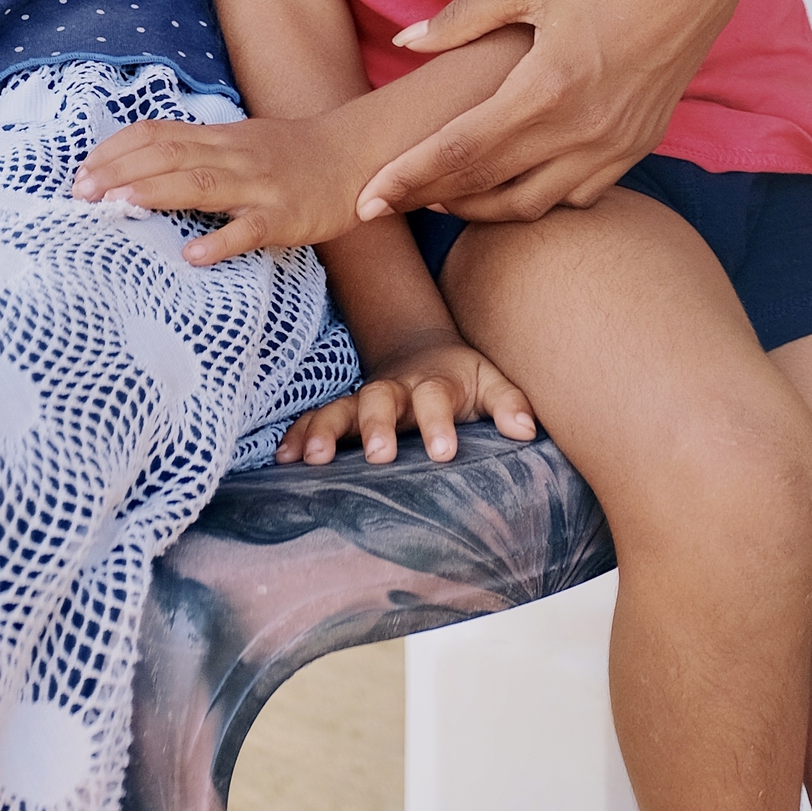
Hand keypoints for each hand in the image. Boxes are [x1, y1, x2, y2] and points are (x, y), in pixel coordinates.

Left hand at [73, 113, 365, 262]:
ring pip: (202, 184)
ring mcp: (260, 185)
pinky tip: (193, 256)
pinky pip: (251, 229)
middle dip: (121, 171)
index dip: (116, 149)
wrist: (354, 154)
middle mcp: (234, 154)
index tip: (82, 170)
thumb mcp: (238, 142)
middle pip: (169, 155)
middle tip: (80, 192)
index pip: (157, 134)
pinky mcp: (286, 216)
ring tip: (117, 206)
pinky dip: (221, 241)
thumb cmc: (289, 155)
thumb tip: (137, 167)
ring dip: (155, 193)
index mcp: (218, 137)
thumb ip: (195, 152)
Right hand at [277, 330, 536, 466]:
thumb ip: (508, 402)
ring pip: (339, 409)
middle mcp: (393, 390)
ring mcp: (362, 400)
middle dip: (376, 425)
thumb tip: (526, 430)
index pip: (435, 399)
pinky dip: (299, 436)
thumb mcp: (489, 381)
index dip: (439, 424)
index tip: (444, 453)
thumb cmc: (460, 378)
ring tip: (314, 459)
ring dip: (325, 431)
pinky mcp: (341, 412)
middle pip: (380, 399)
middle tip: (378, 455)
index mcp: (432, 383)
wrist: (420, 351)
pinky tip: (285, 459)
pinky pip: (314, 420)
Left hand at [362, 0, 750, 224]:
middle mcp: (582, 131)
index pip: (460, 152)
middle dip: (430, 201)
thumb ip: (462, 17)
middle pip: (489, 189)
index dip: (408, 178)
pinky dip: (537, 197)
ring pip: (535, 204)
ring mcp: (615, 146)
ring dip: (482, 208)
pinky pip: (579, 194)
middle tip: (385, 205)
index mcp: (547, 89)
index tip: (366, 199)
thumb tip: (405, 40)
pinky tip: (512, 181)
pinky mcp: (638, 146)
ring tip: (441, 196)